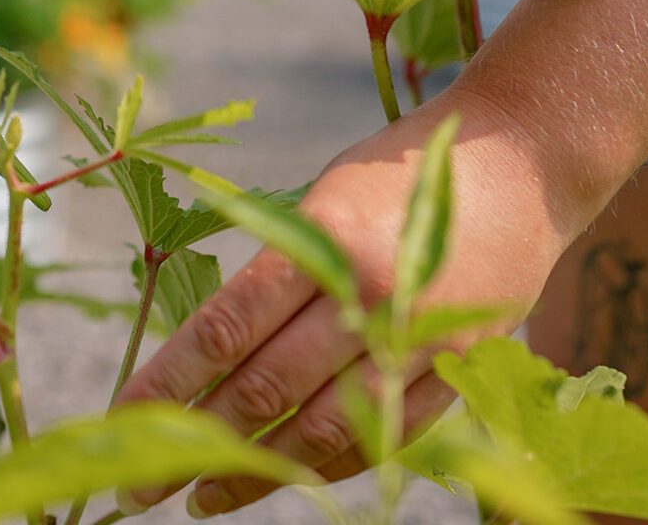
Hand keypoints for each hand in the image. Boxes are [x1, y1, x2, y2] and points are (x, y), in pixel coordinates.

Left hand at [114, 98, 576, 517]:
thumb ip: (276, 270)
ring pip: (323, 427)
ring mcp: (420, 338)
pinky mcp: (461, 366)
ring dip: (257, 471)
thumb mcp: (323, 198)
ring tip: (206, 497)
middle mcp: (370, 295)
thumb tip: (208, 351)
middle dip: (196, 440)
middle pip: (265, 387)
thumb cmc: (401, 172)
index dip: (168, 381)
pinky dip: (330, 463)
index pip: (226, 327)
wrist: (525, 157)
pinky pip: (385, 435)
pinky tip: (288, 476)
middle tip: (143, 485)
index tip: (122, 417)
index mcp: (325, 241)